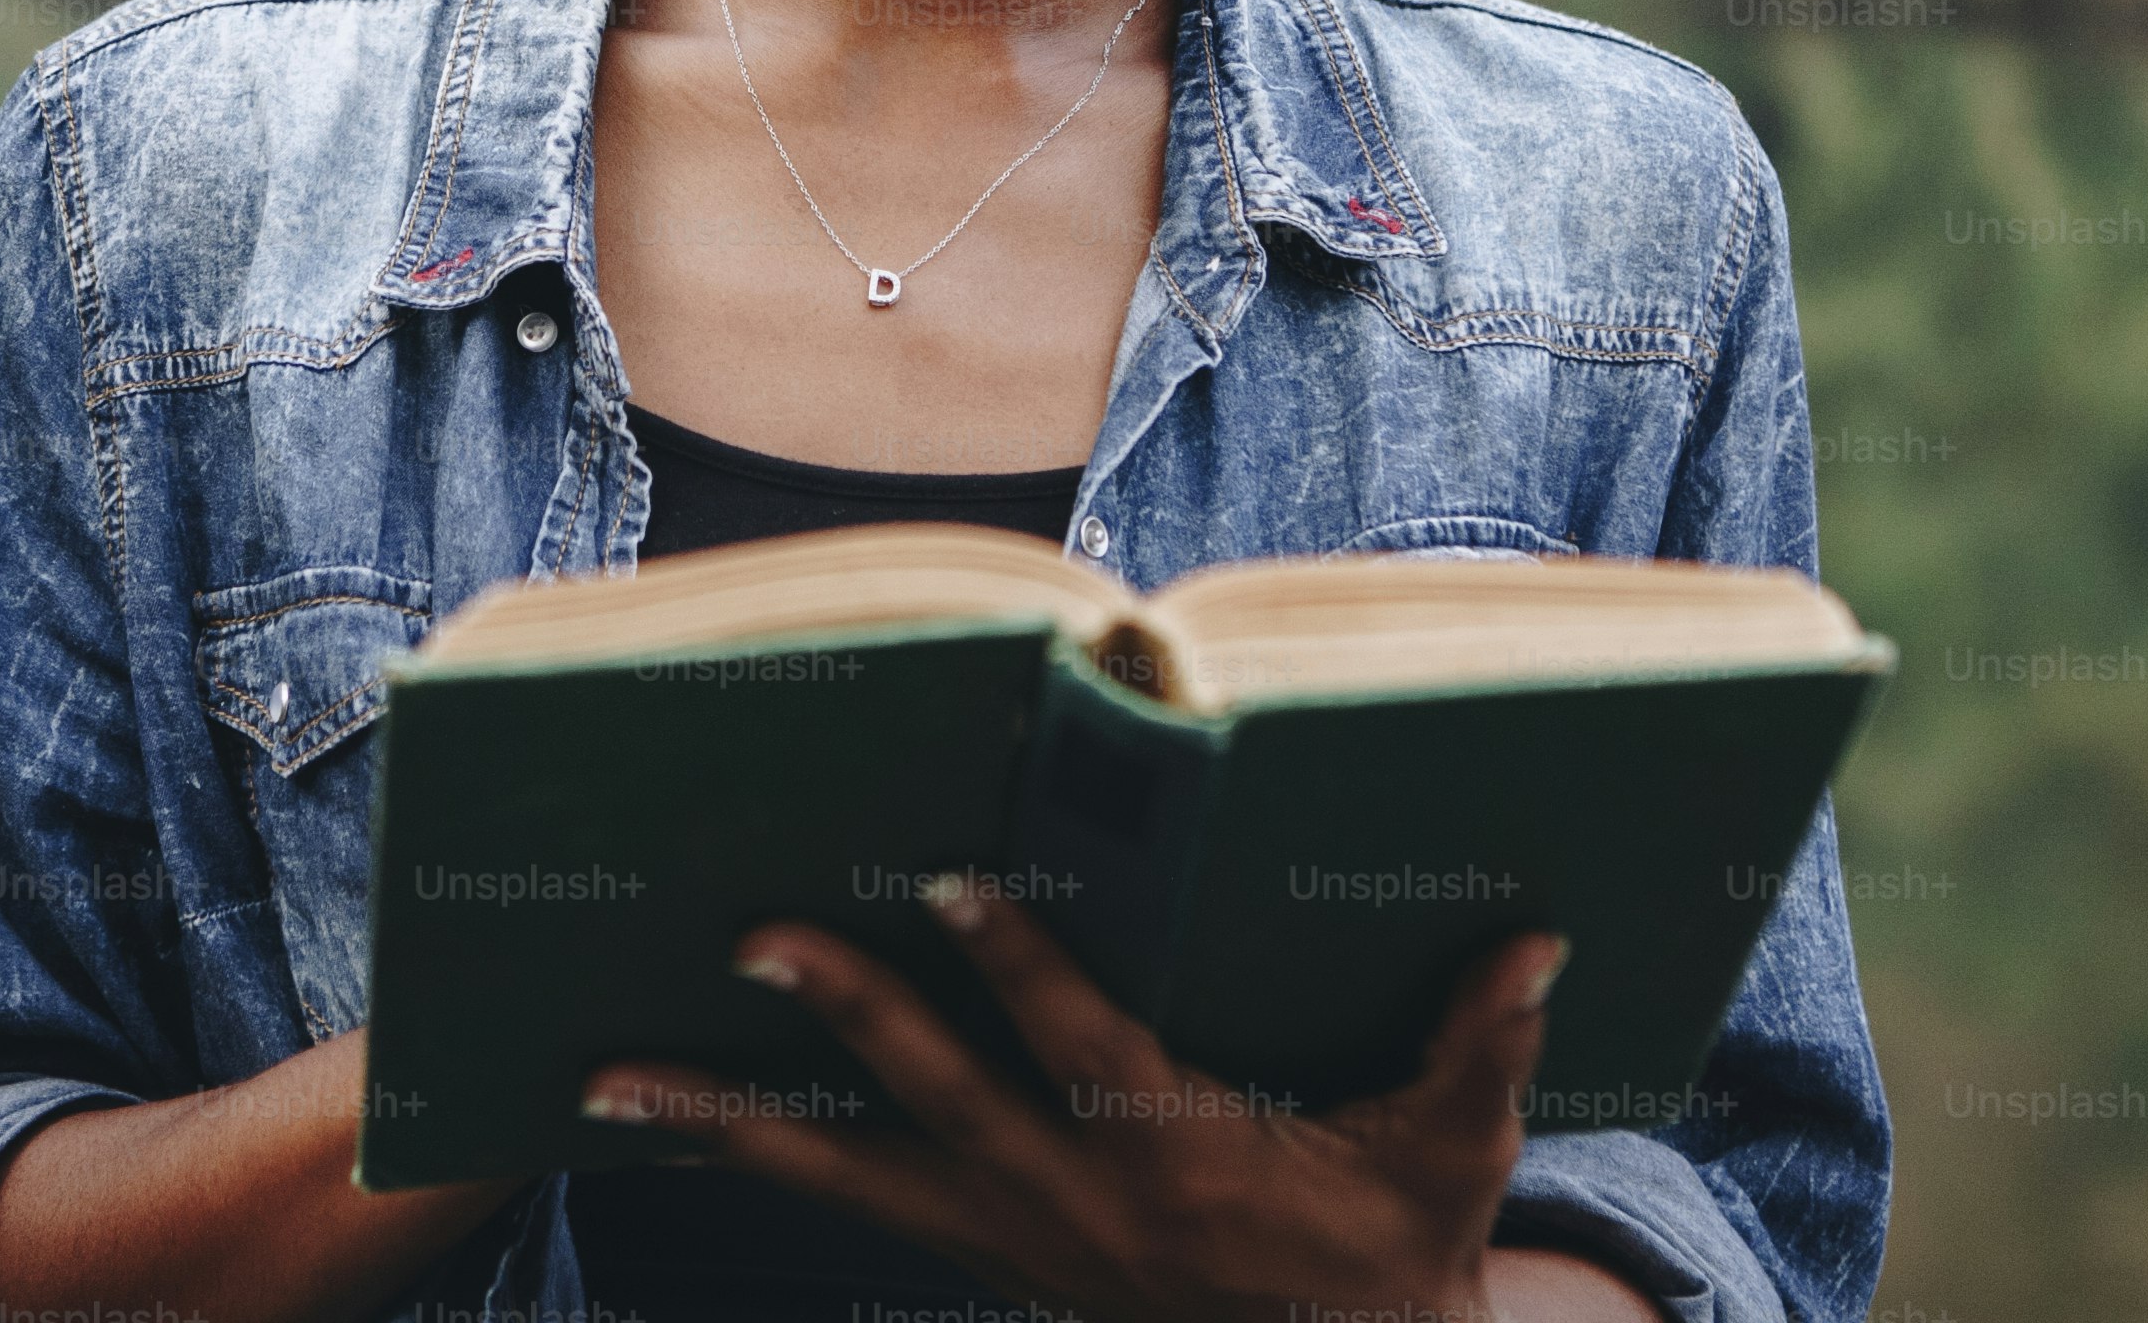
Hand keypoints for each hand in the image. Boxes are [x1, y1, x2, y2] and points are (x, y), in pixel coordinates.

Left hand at [579, 875, 1581, 1322]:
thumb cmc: (1396, 1266)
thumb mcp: (1454, 1161)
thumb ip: (1483, 1045)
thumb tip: (1537, 936)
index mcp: (1178, 1162)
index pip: (1078, 1048)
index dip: (1014, 965)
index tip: (944, 881)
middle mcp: (1070, 1207)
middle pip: (932, 1102)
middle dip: (841, 1014)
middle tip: (749, 934)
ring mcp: (1010, 1246)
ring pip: (849, 1179)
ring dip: (729, 1123)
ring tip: (610, 1078)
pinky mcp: (983, 1261)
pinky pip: (853, 1206)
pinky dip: (762, 1159)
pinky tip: (675, 1118)